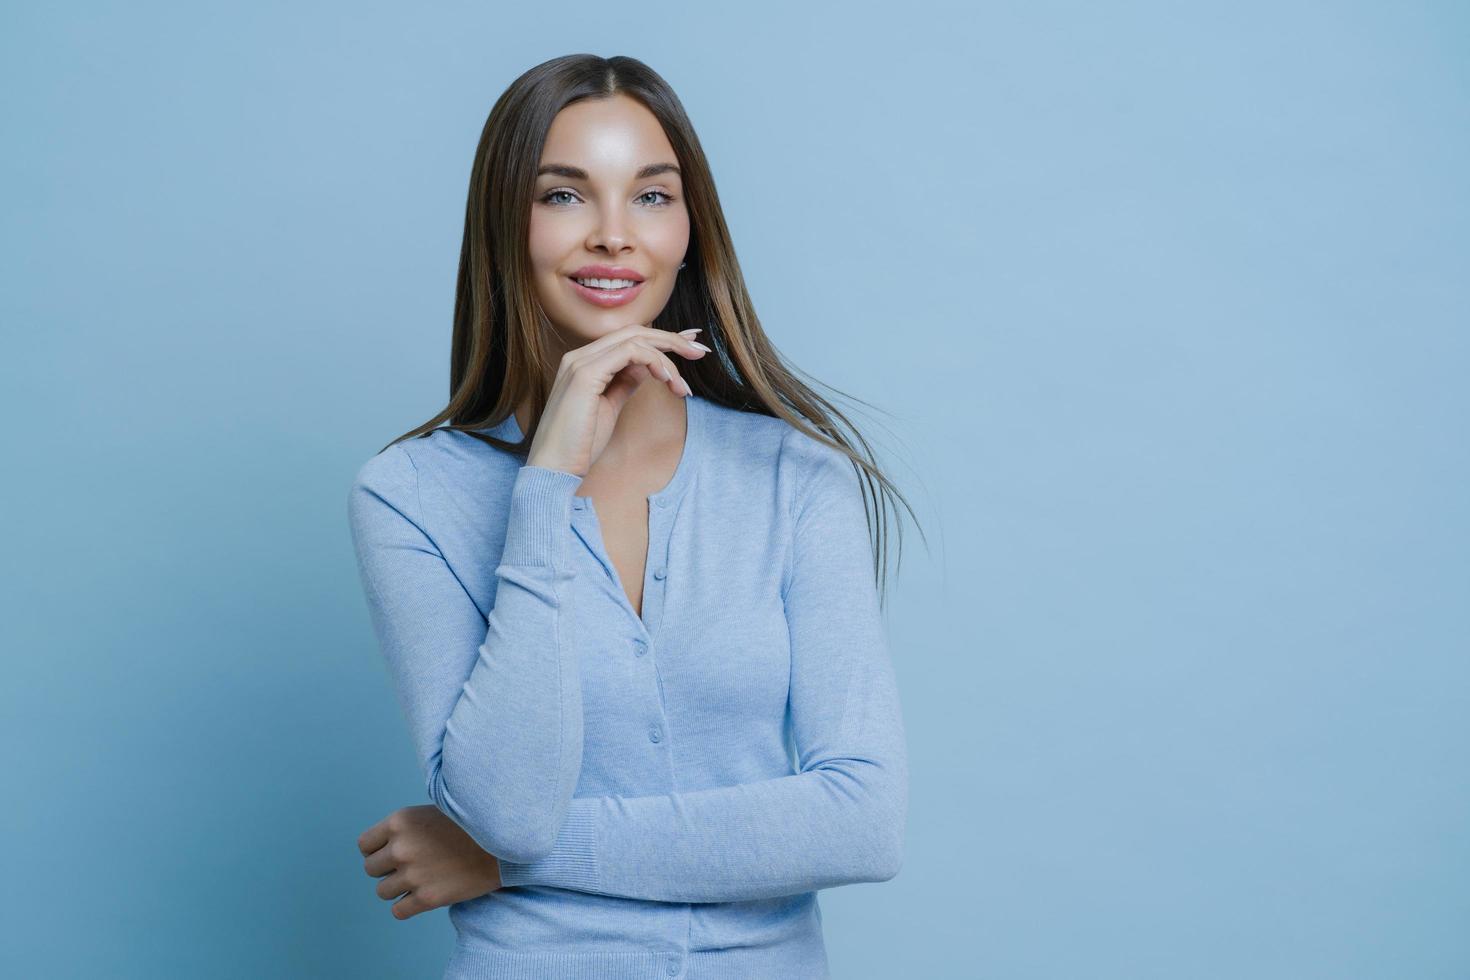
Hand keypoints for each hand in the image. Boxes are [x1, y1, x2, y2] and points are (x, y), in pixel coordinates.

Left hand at [357, 805, 502, 919]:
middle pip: (371, 869)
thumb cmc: (472, 824)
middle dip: (388, 869)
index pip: (365, 845)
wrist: (506, 841)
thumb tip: (386, 846)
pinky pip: (398, 911)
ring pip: (383, 892)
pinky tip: (424, 895)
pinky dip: (408, 906)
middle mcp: (401, 847)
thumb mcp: (435, 809)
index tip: (394, 851)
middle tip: (411, 865)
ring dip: (398, 888)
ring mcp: (413, 874)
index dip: (378, 849)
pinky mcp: (428, 898)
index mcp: (399, 821)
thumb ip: (407, 827)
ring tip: (420, 879)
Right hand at [526, 325, 710, 475]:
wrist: (553, 469)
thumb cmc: (579, 446)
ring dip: (668, 357)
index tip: (689, 347)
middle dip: (672, 339)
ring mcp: (580, 362)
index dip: (662, 339)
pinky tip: (668, 381)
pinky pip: (630, 352)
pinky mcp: (585, 374)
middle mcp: (580, 356)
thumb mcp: (609, 408)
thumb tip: (648, 369)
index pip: (628, 339)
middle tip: (700, 351)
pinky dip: (655, 362)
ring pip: (635, 339)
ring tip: (683, 385)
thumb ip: (624, 384)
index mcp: (584, 363)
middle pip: (635, 332)